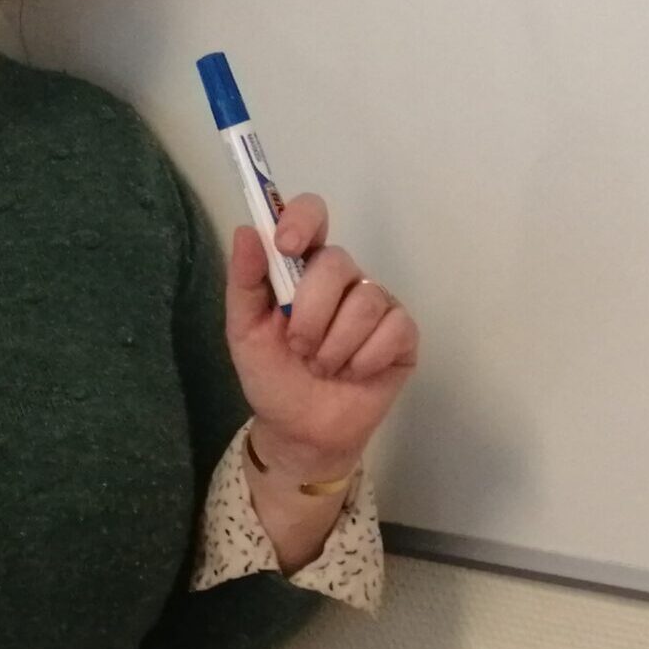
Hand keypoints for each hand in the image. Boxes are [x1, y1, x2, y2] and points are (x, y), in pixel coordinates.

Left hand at [223, 193, 418, 476]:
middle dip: (311, 313)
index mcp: (302, 267)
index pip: (312, 216)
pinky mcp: (403, 333)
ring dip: (335, 345)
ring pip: (365, 301)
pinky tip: (353, 373)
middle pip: (337, 262)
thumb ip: (244, 281)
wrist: (300, 432)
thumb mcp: (244, 331)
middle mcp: (343, 277)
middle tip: (298, 348)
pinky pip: (393, 329)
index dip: (302, 220)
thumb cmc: (273, 376)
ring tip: (322, 367)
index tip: (287, 247)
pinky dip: (365, 359)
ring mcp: (377, 302)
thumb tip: (246, 230)